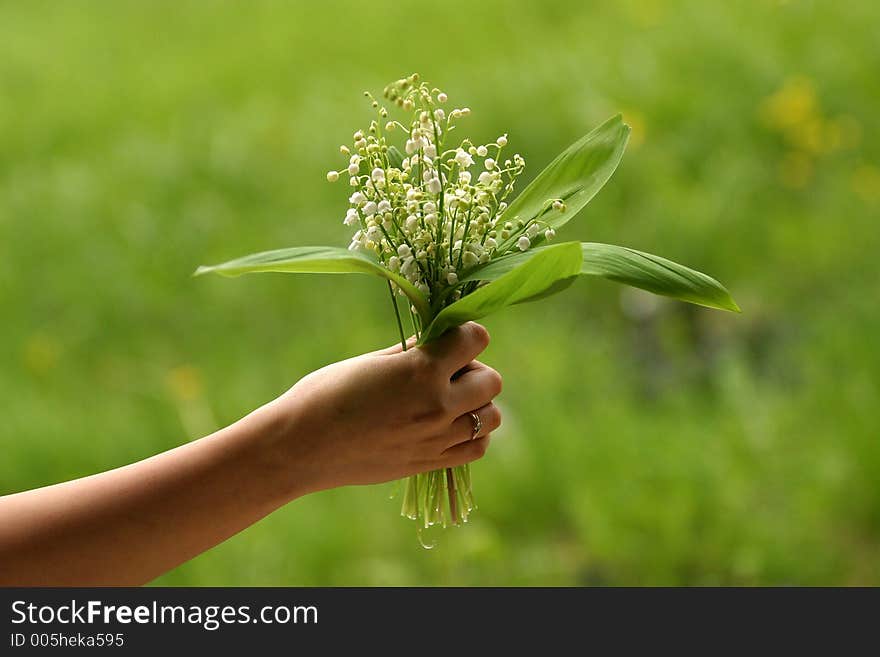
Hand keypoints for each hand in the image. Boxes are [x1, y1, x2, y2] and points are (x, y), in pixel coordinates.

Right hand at [259, 322, 502, 493]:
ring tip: (449, 401)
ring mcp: (437, 439)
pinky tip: (448, 426)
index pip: (475, 339)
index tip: (447, 337)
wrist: (300, 447)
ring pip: (492, 417)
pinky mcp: (430, 463)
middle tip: (444, 372)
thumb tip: (438, 338)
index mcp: (421, 370)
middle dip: (473, 369)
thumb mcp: (370, 361)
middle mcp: (437, 405)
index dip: (464, 333)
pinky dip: (473, 435)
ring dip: (478, 404)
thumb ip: (412, 351)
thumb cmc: (325, 394)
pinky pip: (477, 448)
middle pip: (492, 380)